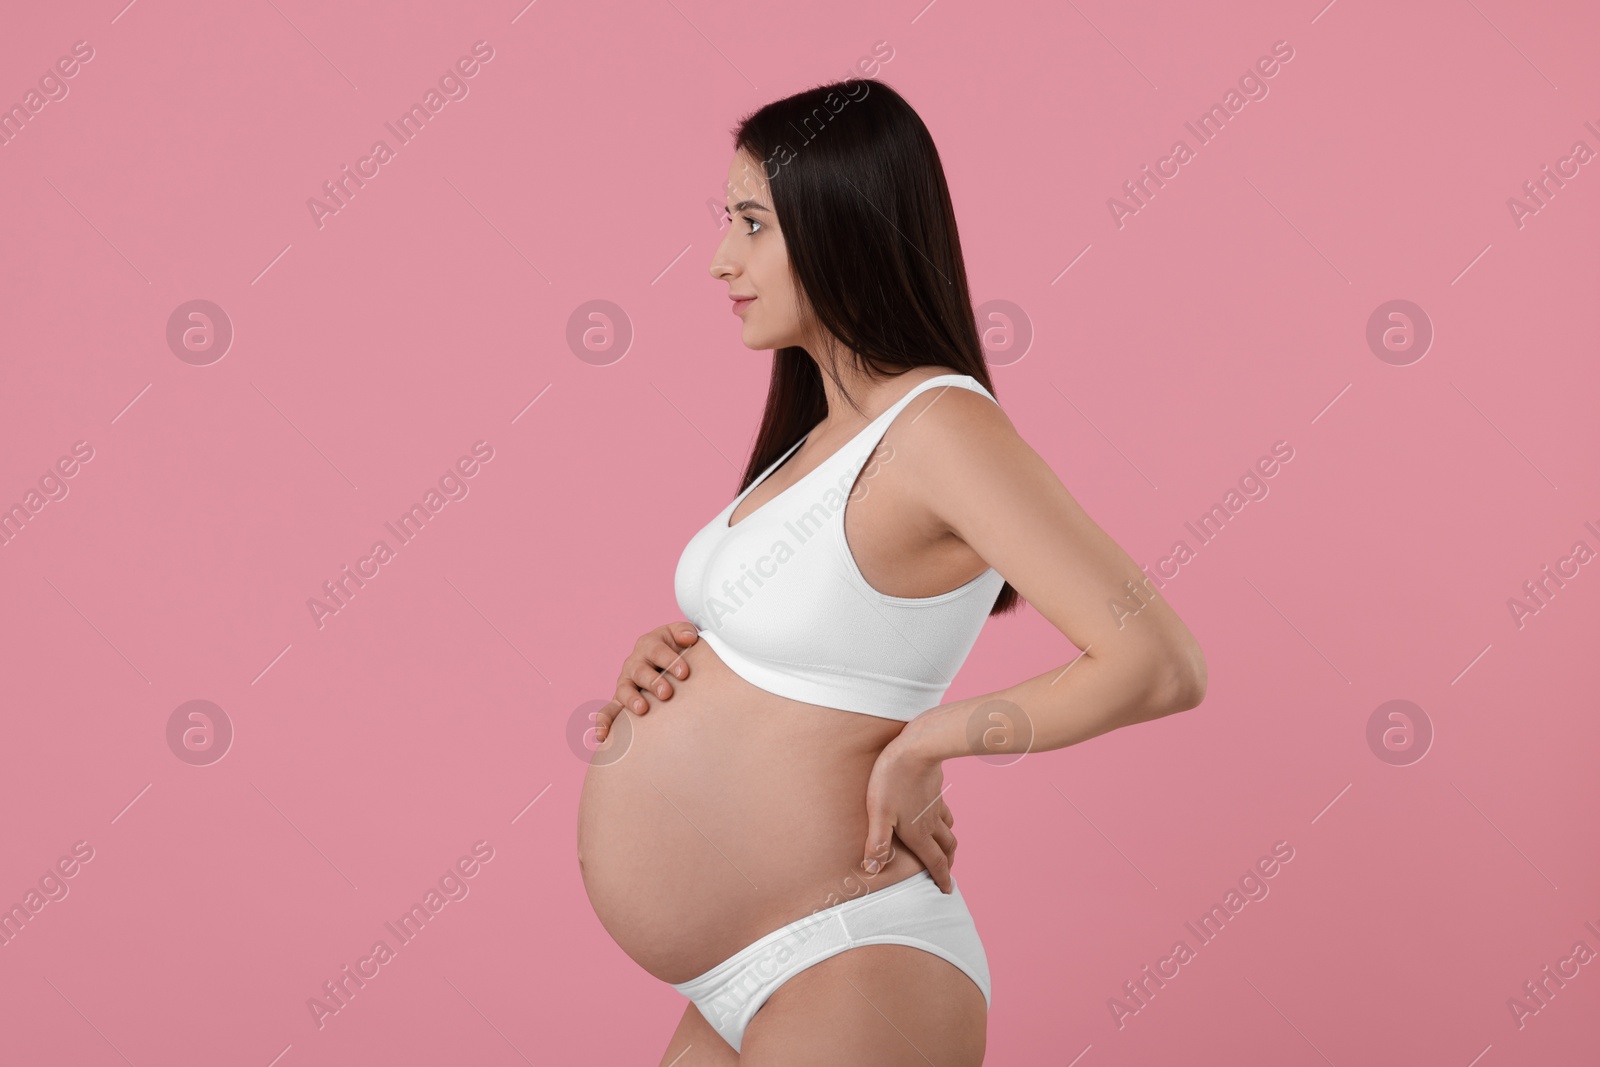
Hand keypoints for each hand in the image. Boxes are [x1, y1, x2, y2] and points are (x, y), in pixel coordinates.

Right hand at [595, 622, 698, 741]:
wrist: (669, 661)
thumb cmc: (676, 648)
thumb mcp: (680, 634)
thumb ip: (684, 632)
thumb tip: (690, 638)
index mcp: (649, 645)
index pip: (657, 651)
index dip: (670, 660)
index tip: (684, 673)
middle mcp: (634, 663)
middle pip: (640, 671)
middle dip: (653, 682)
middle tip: (666, 692)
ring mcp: (626, 682)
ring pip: (624, 690)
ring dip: (632, 700)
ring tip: (642, 709)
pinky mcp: (620, 701)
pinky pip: (609, 711)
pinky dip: (604, 722)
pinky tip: (602, 736)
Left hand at [861, 738, 956, 893]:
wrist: (916, 749)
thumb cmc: (893, 781)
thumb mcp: (879, 814)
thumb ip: (877, 843)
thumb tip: (873, 869)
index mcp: (919, 833)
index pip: (934, 863)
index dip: (942, 879)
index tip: (947, 890)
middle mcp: (931, 823)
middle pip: (946, 849)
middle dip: (947, 864)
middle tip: (946, 874)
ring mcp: (935, 806)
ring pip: (949, 831)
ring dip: (949, 845)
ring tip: (944, 850)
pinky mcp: (935, 791)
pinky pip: (946, 812)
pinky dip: (947, 822)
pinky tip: (939, 816)